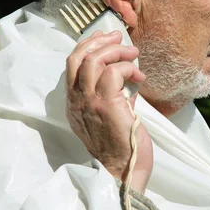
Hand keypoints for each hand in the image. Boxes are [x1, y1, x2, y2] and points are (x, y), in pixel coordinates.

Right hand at [65, 30, 152, 193]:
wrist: (123, 172)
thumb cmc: (121, 146)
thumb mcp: (111, 115)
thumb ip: (114, 93)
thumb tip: (128, 73)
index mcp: (74, 103)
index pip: (72, 64)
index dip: (87, 45)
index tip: (104, 37)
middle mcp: (76, 101)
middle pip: (77, 56)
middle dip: (100, 42)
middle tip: (119, 37)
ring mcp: (89, 103)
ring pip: (93, 60)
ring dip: (116, 51)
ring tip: (133, 54)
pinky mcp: (106, 105)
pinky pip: (113, 72)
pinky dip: (127, 67)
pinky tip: (138, 75)